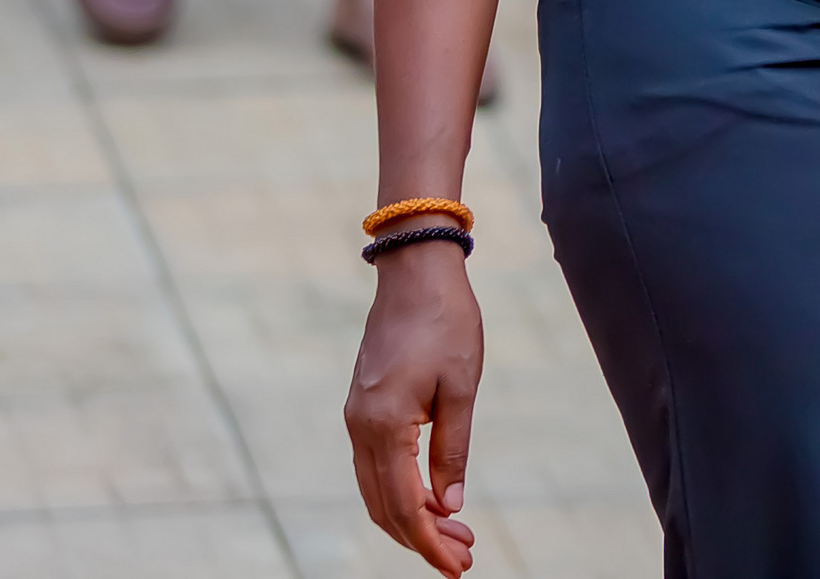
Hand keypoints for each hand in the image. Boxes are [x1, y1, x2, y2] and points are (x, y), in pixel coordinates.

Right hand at [345, 244, 484, 573]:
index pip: (404, 505)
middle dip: (422, 538)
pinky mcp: (361, 408)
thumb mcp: (461, 387)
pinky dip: (399, 491)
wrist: (415, 270)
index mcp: (385, 425)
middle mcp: (361, 427)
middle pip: (384, 506)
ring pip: (375, 490)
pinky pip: (375, 466)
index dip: (430, 543)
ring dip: (411, 517)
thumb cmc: (446, 320)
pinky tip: (431, 496)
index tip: (458, 567)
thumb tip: (450, 505)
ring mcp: (356, 418)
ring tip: (453, 532)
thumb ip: (453, 448)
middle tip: (463, 557)